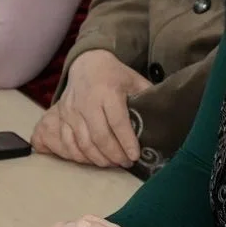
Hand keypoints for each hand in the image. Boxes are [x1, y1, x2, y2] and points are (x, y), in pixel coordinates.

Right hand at [33, 50, 150, 167]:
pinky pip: (67, 142)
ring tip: (113, 163)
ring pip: (83, 142)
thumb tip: (163, 117)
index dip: (127, 142)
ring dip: (99, 158)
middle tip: (126, 163)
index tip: (135, 156)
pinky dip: (79, 156)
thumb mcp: (134, 80)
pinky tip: (92, 159)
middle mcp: (87, 101)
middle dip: (114, 155)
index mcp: (108, 91)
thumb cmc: (114, 75)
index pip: (118, 122)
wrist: (86, 63)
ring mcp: (72, 110)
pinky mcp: (61, 116)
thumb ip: (147, 97)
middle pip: (100, 136)